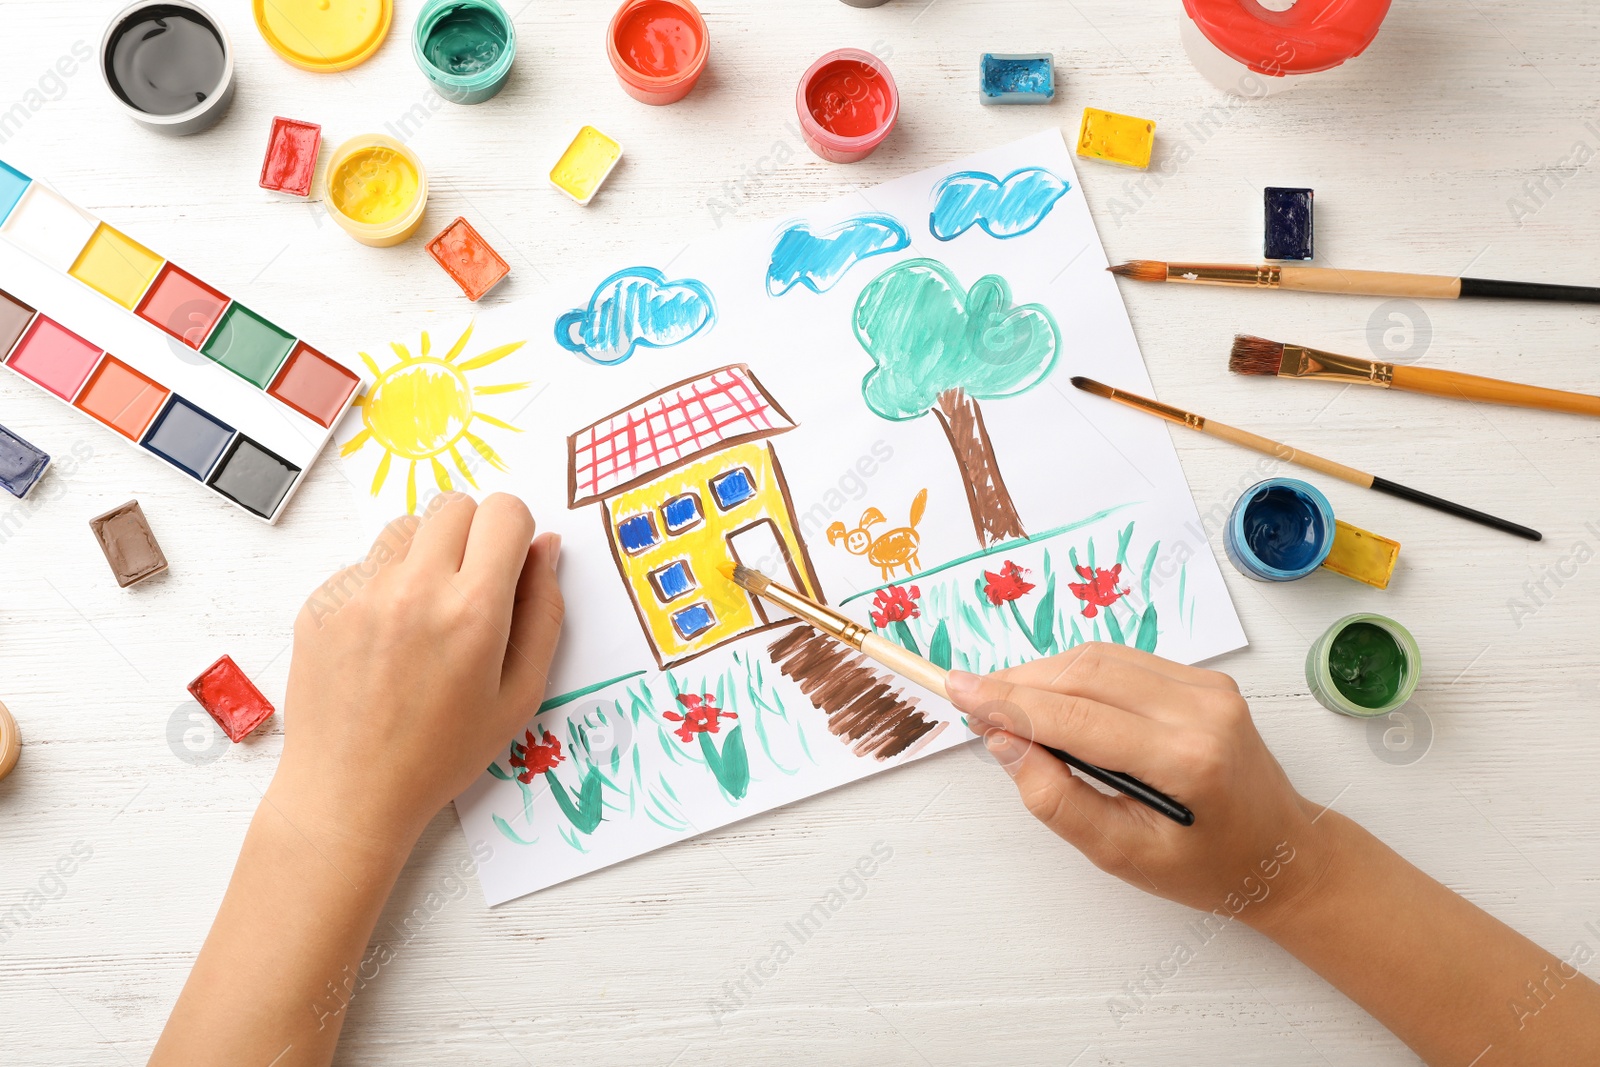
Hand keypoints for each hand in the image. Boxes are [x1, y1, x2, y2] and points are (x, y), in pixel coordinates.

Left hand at [273, 493, 563, 859]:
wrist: (349, 792)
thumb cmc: (442, 754)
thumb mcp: (520, 695)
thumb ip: (544, 612)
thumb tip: (546, 547)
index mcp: (473, 611)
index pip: (505, 512)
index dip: (516, 532)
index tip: (510, 564)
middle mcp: (414, 588)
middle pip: (456, 505)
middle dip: (473, 534)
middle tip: (471, 588)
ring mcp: (359, 591)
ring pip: (407, 526)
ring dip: (426, 553)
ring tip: (425, 614)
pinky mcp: (321, 602)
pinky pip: (365, 564)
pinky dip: (383, 586)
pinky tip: (385, 641)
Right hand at [946, 644, 1331, 927]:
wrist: (1283, 855)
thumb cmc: (1208, 868)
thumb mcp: (1122, 855)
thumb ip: (1057, 799)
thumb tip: (1005, 742)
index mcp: (1185, 759)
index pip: (1074, 715)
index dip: (1008, 701)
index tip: (958, 690)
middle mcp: (1201, 710)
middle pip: (1083, 673)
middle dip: (1018, 682)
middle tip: (972, 700)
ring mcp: (1208, 688)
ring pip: (1099, 657)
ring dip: (1044, 674)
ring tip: (1006, 703)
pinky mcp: (1206, 680)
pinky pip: (1124, 661)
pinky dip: (1078, 673)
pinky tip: (1054, 698)